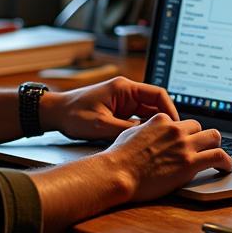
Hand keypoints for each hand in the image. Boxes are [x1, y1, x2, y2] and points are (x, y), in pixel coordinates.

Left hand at [41, 77, 179, 141]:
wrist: (55, 114)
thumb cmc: (74, 114)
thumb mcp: (101, 125)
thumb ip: (126, 130)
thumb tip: (148, 137)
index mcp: (124, 88)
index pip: (158, 94)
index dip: (170, 110)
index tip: (176, 125)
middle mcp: (126, 93)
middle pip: (155, 105)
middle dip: (165, 121)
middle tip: (173, 138)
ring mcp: (123, 102)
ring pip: (148, 114)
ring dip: (155, 127)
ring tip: (163, 143)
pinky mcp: (118, 112)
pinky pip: (138, 119)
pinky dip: (144, 130)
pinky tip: (147, 143)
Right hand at [101, 113, 231, 202]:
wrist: (117, 173)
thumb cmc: (119, 158)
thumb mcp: (130, 133)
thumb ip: (146, 129)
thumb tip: (149, 132)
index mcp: (161, 120)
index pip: (181, 122)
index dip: (184, 133)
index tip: (187, 141)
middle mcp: (175, 129)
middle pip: (199, 127)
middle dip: (201, 138)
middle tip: (203, 149)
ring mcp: (184, 145)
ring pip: (213, 137)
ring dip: (216, 146)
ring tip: (219, 157)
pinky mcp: (190, 163)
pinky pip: (219, 156)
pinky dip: (226, 161)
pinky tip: (226, 167)